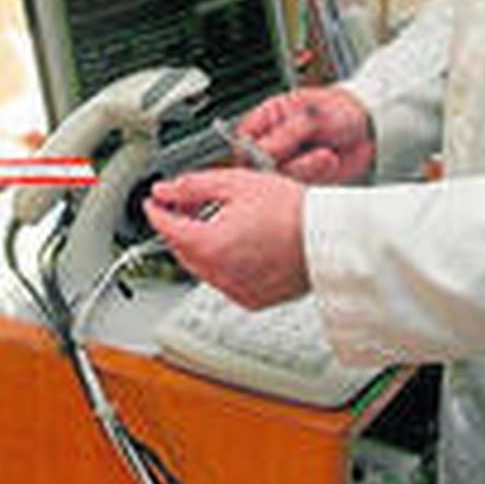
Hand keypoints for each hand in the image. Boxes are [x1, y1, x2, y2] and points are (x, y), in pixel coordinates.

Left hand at [145, 168, 306, 308]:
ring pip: (199, 268)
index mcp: (210, 245)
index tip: (154, 201)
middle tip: (186, 205)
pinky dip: (220, 265)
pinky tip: (237, 245)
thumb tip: (164, 190)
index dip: (155, 210)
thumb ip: (191, 186)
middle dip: (177, 227)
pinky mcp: (252, 300)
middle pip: (180, 250)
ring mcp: (236, 290)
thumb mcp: (235, 183)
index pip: (165, 228)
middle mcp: (219, 274)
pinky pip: (222, 282)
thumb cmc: (292, 211)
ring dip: (198, 246)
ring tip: (217, 221)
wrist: (329, 238)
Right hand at [238, 85, 373, 184]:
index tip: (266, 156)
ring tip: (325, 156)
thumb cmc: (340, 112)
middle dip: (282, 164)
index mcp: (266, 119)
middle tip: (305, 158)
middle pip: (257, 166)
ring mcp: (288, 163)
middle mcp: (273, 143)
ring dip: (304, 170)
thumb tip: (260, 151)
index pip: (242, 140)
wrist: (370, 127)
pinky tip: (328, 162)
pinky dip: (315, 177)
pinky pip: (299, 188)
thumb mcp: (312, 116)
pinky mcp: (303, 180)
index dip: (250, 152)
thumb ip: (285, 134)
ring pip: (279, 179)